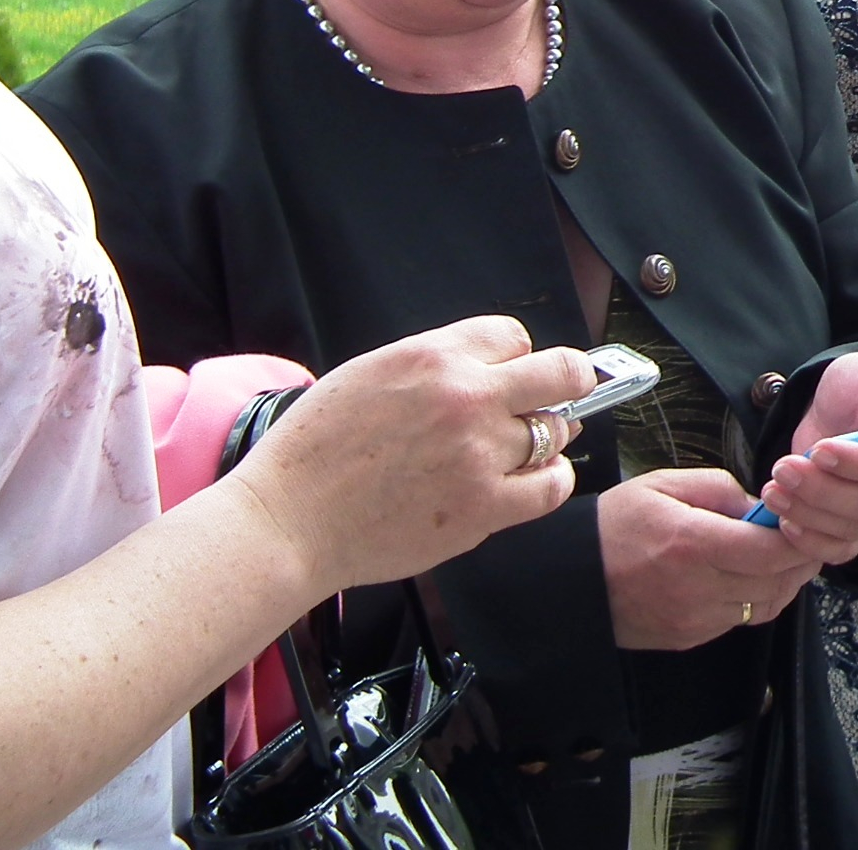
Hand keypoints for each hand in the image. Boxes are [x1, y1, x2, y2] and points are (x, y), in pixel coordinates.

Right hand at [232, 315, 595, 596]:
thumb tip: (493, 369)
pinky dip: (550, 480)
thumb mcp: (370, 373)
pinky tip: (533, 480)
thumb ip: (435, 364)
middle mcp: (466, 398)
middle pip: (562, 372)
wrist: (287, 520)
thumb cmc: (316, 451)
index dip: (513, 357)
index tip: (508, 374)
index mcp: (433, 357)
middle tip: (567, 392)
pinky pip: (550, 486)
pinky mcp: (482, 507)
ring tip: (528, 446)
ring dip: (547, 437)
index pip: (513, 336)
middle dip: (570, 379)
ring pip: (555, 432)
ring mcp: (479, 453)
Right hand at [599, 469, 819, 648]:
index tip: (806, 520)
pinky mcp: (689, 637)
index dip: (799, 538)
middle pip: (776, 582)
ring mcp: (694, 620)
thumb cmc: (617, 524)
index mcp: (692, 544)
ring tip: (786, 556)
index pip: (770, 551)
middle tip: (809, 536)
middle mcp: (697, 588)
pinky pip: (740, 620)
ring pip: (765, 606)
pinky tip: (754, 577)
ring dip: (784, 582)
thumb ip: (722, 489)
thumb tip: (760, 508)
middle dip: (801, 560)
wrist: (572, 577)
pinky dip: (758, 599)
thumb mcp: (665, 484)